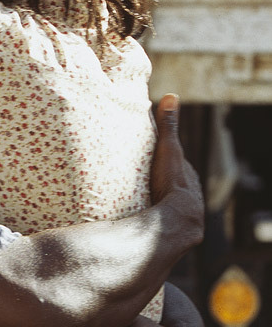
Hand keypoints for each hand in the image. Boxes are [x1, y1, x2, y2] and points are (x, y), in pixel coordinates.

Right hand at [150, 94, 203, 248]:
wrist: (177, 221)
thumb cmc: (172, 183)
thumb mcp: (168, 150)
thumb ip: (168, 126)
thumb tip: (171, 96)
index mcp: (187, 178)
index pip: (178, 167)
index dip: (167, 162)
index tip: (153, 159)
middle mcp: (188, 196)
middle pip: (173, 187)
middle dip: (161, 184)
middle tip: (143, 182)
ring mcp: (181, 215)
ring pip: (168, 206)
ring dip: (157, 205)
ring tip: (138, 205)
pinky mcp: (172, 230)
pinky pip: (161, 222)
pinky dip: (153, 220)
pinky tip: (141, 223)